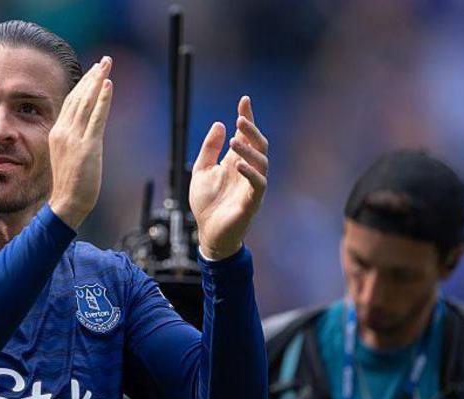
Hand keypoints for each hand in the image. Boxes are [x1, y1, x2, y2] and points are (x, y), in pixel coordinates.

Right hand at [48, 56, 113, 228]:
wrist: (66, 203)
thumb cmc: (70, 184)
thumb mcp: (69, 155)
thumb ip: (75, 138)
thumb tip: (87, 128)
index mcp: (57, 133)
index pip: (71, 102)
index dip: (83, 85)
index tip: (93, 71)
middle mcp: (63, 132)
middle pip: (79, 97)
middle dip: (92, 76)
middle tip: (104, 60)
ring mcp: (74, 139)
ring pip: (87, 103)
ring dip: (97, 81)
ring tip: (106, 65)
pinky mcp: (87, 147)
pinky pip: (96, 118)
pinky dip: (103, 100)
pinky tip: (108, 85)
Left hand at [189, 96, 268, 259]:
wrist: (208, 233)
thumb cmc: (207, 204)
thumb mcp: (202, 171)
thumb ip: (209, 149)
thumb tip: (219, 124)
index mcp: (236, 162)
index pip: (246, 136)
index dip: (247, 118)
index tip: (244, 100)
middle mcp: (247, 171)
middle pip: (259, 145)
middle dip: (251, 130)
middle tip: (240, 119)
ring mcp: (252, 186)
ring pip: (261, 162)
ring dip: (249, 150)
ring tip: (234, 141)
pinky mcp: (252, 202)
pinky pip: (258, 184)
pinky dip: (250, 173)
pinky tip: (238, 165)